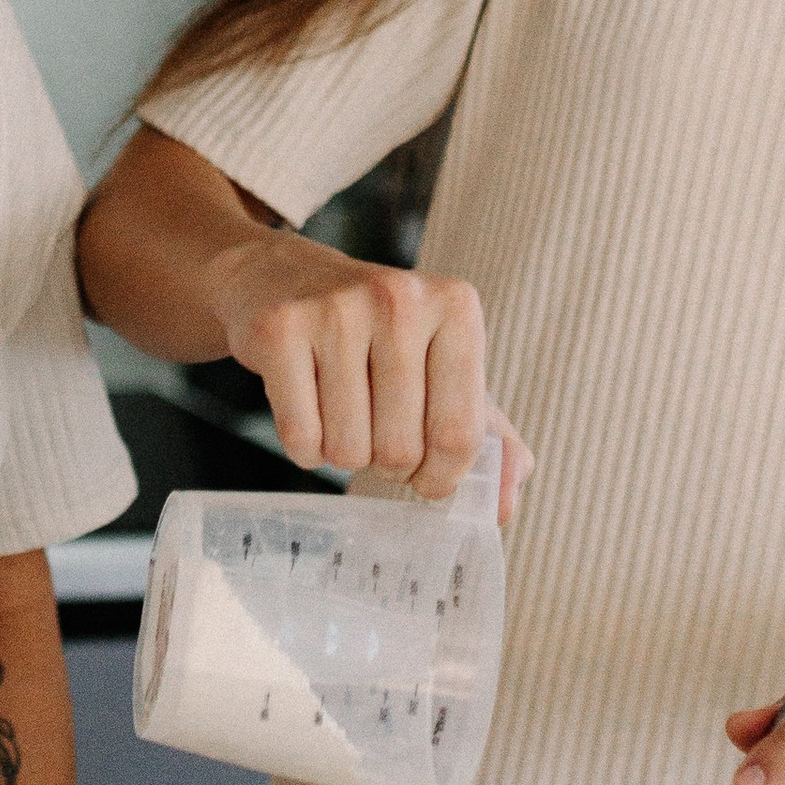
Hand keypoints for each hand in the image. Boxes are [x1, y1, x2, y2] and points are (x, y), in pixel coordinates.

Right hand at [211, 231, 530, 517]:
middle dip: (387, 462)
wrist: (287, 278)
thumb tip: (505, 506)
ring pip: (347, 449)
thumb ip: (488, 437)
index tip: (427, 476)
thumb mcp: (444, 370)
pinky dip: (305, 448)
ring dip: (343, 454)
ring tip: (342, 413)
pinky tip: (308, 407)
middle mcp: (399, 299)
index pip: (459, 433)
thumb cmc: (379, 336)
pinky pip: (300, 437)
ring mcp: (335, 310)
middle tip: (377, 430)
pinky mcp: (279, 329)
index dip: (442, 475)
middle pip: (400, 447)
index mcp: (455, 307)